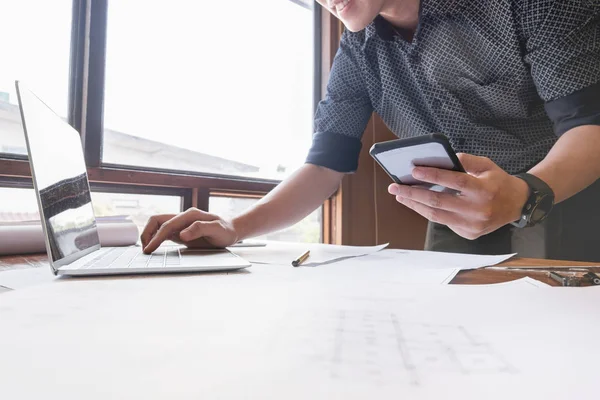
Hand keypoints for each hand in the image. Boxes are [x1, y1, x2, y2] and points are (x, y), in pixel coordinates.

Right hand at [140, 208, 238, 253]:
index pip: (167, 225)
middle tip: (145, 249)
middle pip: (157, 220)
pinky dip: (156, 238)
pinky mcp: (180, 230)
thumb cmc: (225, 230)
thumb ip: (200, 229)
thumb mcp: (217, 229)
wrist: (231, 231)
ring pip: (158, 225)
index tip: (150, 248)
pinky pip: (164, 232)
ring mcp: (181, 223)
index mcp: (190, 215)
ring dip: (150, 235)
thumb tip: (181, 234)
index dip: (157, 237)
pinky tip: (154, 247)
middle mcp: (183, 217)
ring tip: (147, 249)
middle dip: (147, 233)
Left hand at [388, 153, 529, 239]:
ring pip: (436, 216)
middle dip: (413, 194)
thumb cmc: (498, 182)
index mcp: (484, 190)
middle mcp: (478, 210)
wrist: (518, 205)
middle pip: (439, 202)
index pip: (453, 182)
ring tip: (400, 195)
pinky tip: (416, 203)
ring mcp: (473, 225)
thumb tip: (440, 159)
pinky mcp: (469, 234)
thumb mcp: (486, 166)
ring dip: (415, 205)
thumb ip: (465, 161)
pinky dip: (428, 212)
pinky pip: (443, 222)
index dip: (432, 176)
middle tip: (395, 187)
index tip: (413, 170)